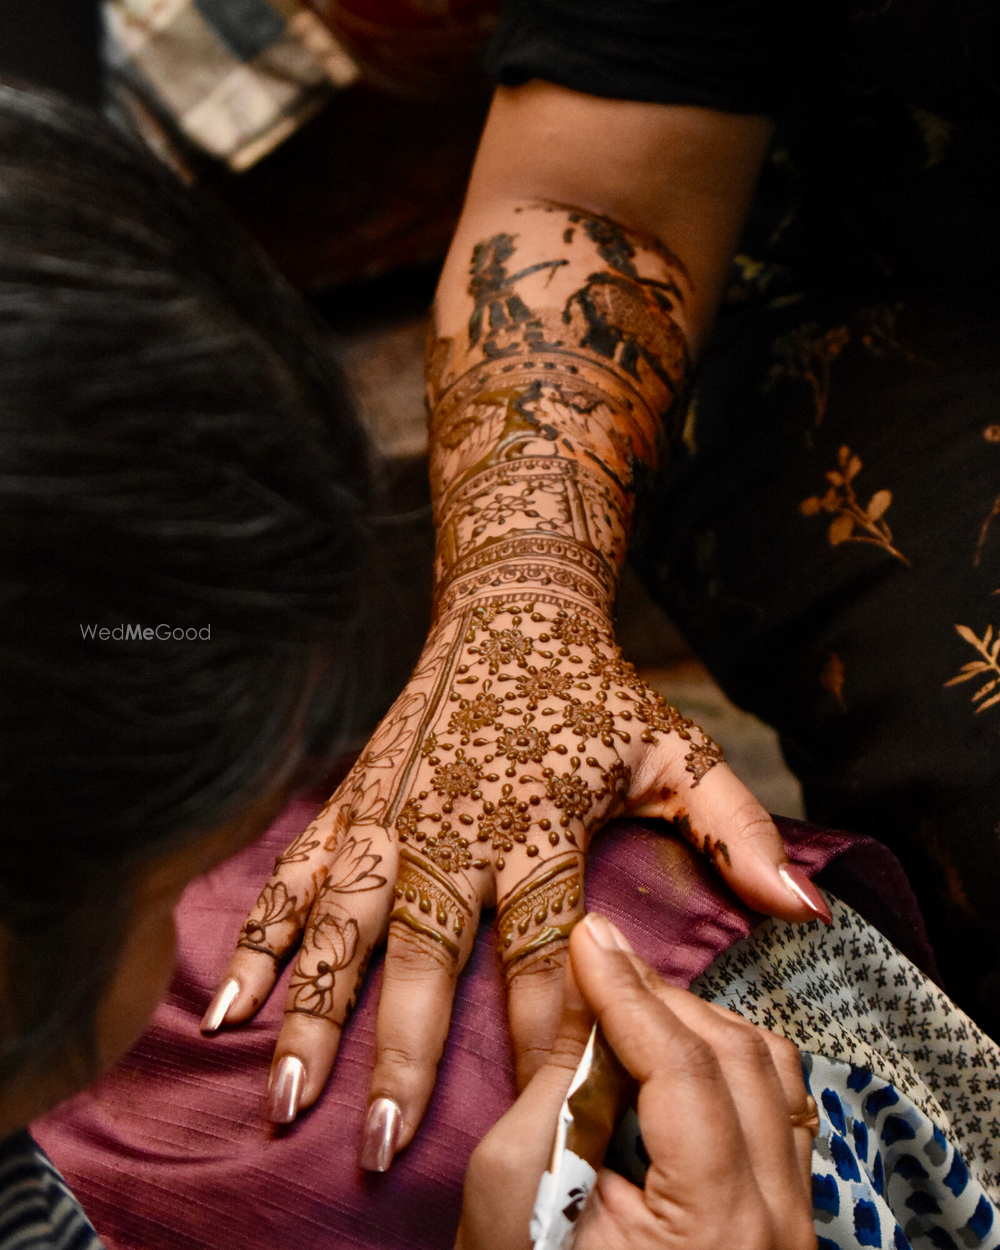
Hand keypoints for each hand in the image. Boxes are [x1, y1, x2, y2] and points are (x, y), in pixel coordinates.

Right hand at [203, 598, 828, 1164]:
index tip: (543, 1110)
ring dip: (314, 1012)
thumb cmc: (593, 692)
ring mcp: (391, 817)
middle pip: (427, 953)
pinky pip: (295, 880)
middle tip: (387, 1144)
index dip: (546, 1033)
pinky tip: (229, 1005)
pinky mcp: (353, 804)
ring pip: (342, 925)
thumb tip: (805, 910)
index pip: (544, 948)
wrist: (510, 611)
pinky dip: (260, 942)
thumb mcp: (677, 749)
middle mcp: (452, 828)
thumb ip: (737, 829)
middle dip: (406, 1052)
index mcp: (537, 823)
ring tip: (286, 1094)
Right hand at [456, 914, 816, 1249]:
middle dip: (662, 999)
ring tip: (628, 1005)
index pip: (687, 1071)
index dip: (629, 992)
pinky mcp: (785, 1217)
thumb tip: (588, 987)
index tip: (585, 935)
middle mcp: (780, 1227)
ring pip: (770, 1073)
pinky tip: (668, 1048)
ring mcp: (794, 1224)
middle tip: (597, 965)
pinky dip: (723, 1060)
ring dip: (697, 1023)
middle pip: (740, 1059)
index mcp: (718, 1231)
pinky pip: (775, 1107)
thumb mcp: (516, 1193)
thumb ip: (557, 1081)